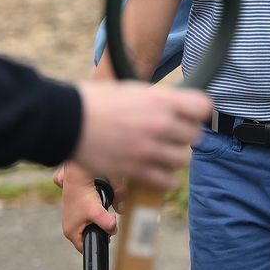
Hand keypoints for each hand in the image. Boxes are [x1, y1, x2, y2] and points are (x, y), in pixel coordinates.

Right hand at [60, 165, 118, 252]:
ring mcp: (70, 218)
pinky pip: (86, 219)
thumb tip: (113, 229)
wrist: (76, 177)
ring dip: (97, 223)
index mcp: (70, 232)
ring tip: (102, 216)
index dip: (98, 243)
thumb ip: (107, 224)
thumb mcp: (97, 212)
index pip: (85, 248)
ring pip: (87, 227)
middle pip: (87, 237)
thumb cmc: (82, 195)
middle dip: (99, 232)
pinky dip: (93, 216)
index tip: (107, 237)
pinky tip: (98, 208)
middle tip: (107, 223)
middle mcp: (68, 227)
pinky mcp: (74, 210)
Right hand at [73, 81, 211, 187]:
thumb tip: (174, 107)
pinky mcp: (137, 170)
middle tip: (171, 135)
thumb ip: (156, 100)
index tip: (190, 115)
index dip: (197, 111)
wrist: (67, 121)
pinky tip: (159, 171)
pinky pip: (167, 181)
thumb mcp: (130, 89)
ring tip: (162, 153)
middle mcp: (159, 125)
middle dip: (184, 135)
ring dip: (175, 157)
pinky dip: (167, 178)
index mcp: (159, 100)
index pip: (202, 107)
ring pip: (183, 159)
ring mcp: (149, 149)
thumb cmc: (94, 101)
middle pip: (194, 135)